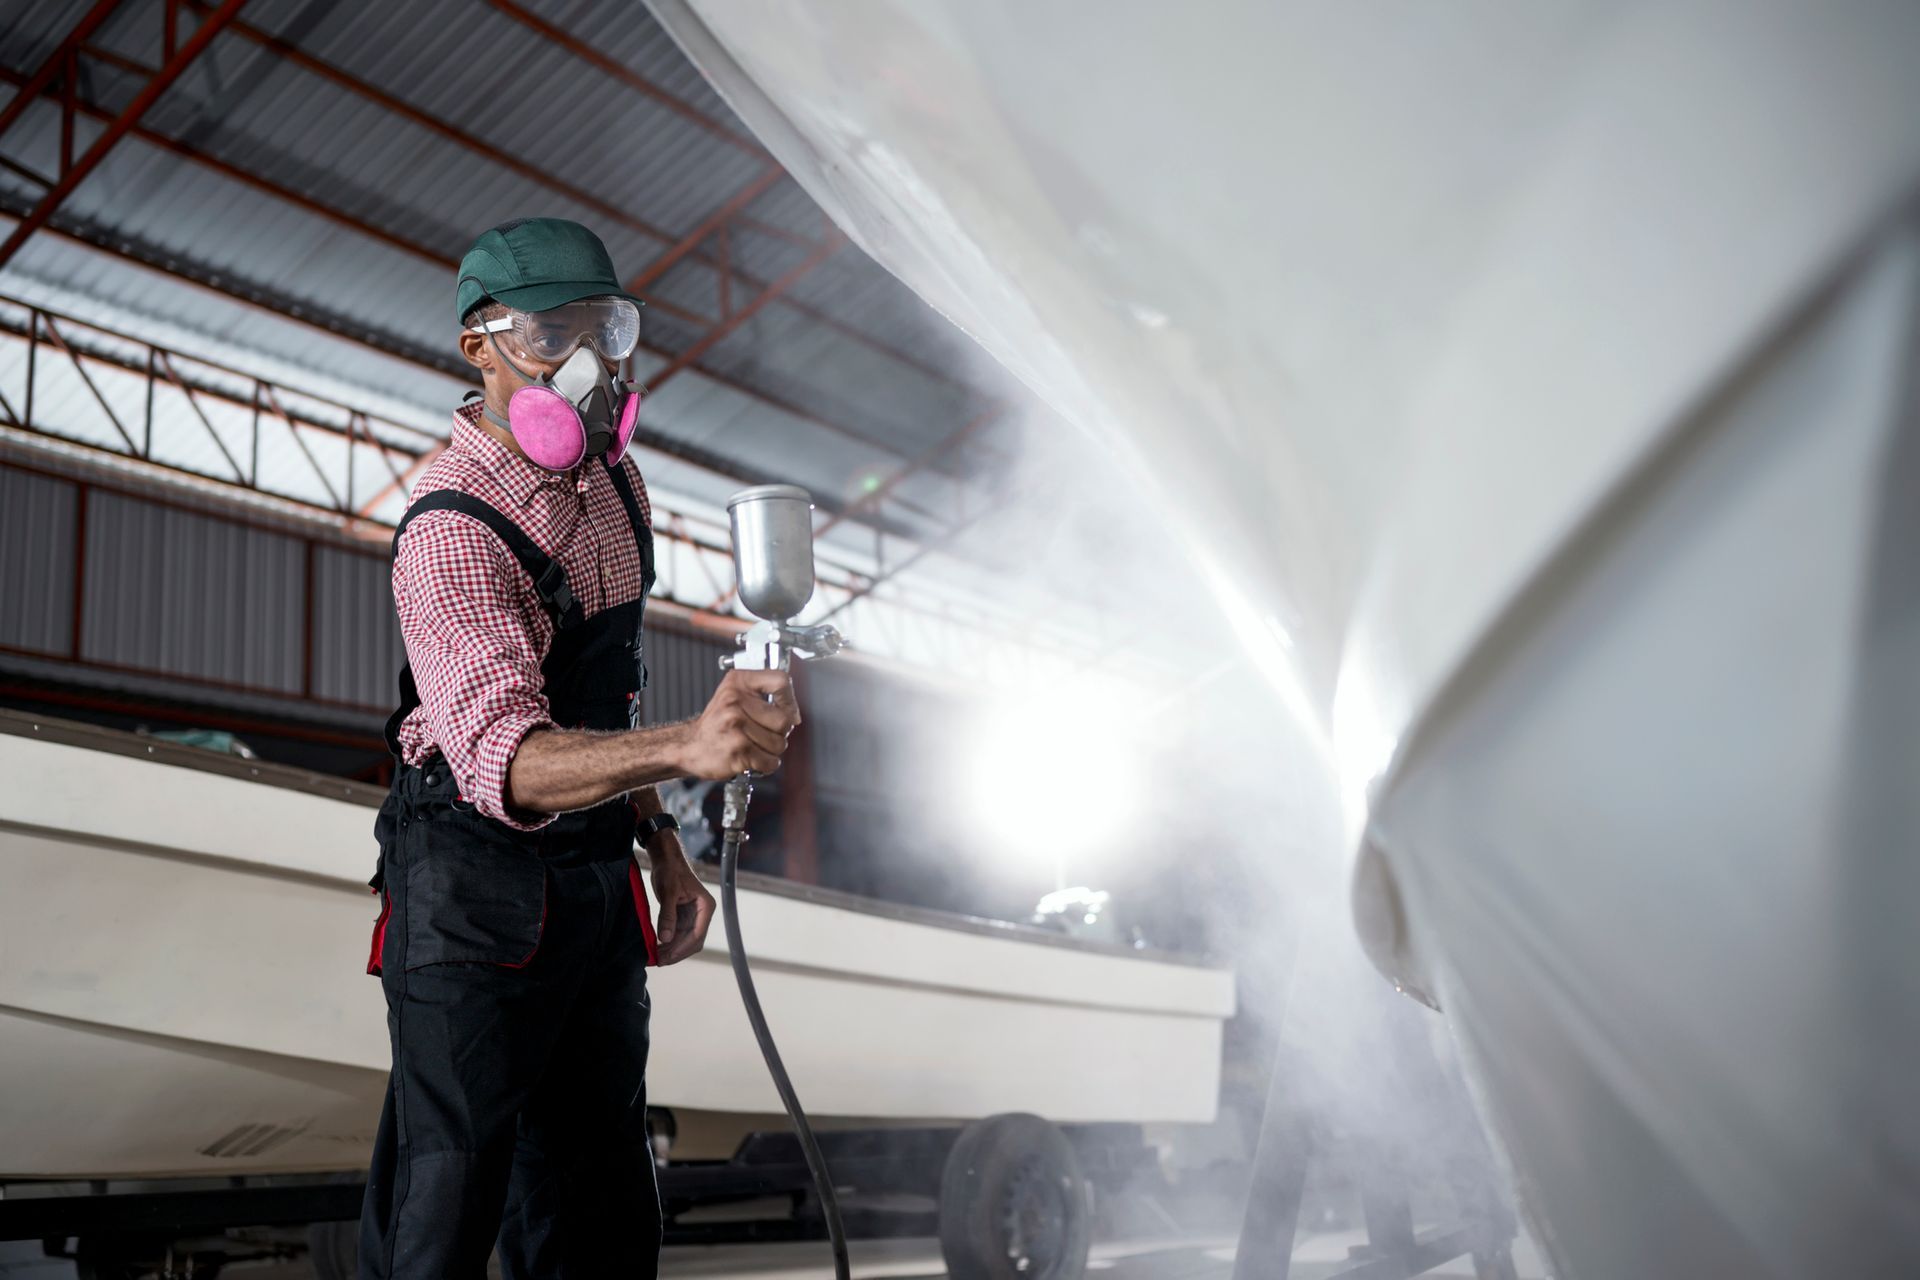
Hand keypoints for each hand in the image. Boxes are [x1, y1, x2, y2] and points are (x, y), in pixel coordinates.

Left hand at [647, 832, 714, 964]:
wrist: (666, 860)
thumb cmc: (670, 871)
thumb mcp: (668, 893)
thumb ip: (667, 916)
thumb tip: (665, 939)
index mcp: (706, 906)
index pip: (697, 934)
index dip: (682, 948)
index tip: (667, 957)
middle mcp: (702, 913)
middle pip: (693, 941)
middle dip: (677, 952)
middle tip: (660, 961)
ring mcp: (693, 916)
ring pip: (685, 940)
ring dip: (672, 949)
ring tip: (656, 957)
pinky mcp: (683, 916)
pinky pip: (678, 934)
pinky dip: (669, 942)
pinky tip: (657, 948)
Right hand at [676, 669, 798, 779]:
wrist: (690, 746)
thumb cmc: (717, 723)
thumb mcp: (734, 694)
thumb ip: (763, 694)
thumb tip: (794, 712)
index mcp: (738, 682)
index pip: (780, 681)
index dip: (790, 700)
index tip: (788, 711)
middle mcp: (735, 700)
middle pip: (784, 720)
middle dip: (779, 733)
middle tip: (763, 733)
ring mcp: (736, 726)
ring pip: (779, 743)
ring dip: (771, 750)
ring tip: (753, 745)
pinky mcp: (738, 750)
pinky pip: (770, 761)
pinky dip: (765, 764)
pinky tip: (751, 757)